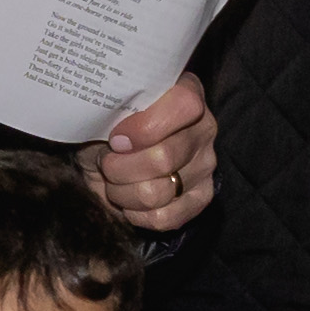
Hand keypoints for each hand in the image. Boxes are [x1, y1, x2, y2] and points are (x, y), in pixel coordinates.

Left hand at [83, 71, 215, 232]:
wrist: (104, 159)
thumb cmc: (106, 128)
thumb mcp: (105, 111)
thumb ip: (114, 110)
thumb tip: (114, 130)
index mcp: (186, 92)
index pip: (184, 105)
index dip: (145, 127)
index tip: (116, 139)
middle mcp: (204, 127)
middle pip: (164, 158)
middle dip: (119, 167)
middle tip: (106, 162)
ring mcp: (206, 165)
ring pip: (157, 192)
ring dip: (122, 192)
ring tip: (114, 181)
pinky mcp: (201, 198)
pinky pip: (164, 218)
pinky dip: (136, 214)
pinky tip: (129, 201)